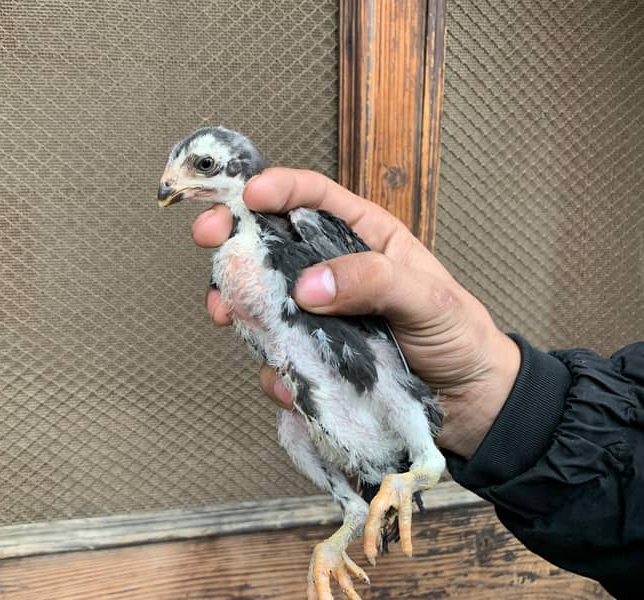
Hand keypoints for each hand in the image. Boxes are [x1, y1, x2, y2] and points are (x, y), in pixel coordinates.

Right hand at [192, 168, 520, 458]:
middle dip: (234, 238)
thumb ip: (374, 281)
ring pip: (262, 301)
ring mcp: (317, 317)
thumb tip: (309, 286)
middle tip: (208, 238)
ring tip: (227, 314)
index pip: (313, 198)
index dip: (277, 187)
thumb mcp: (429, 298)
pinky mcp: (311, 358)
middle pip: (271, 244)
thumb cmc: (458, 336)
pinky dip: (274, 368)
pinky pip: (278, 357)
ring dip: (238, 304)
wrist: (467, 404)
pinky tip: (289, 382)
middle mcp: (332, 272)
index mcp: (363, 238)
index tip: (247, 194)